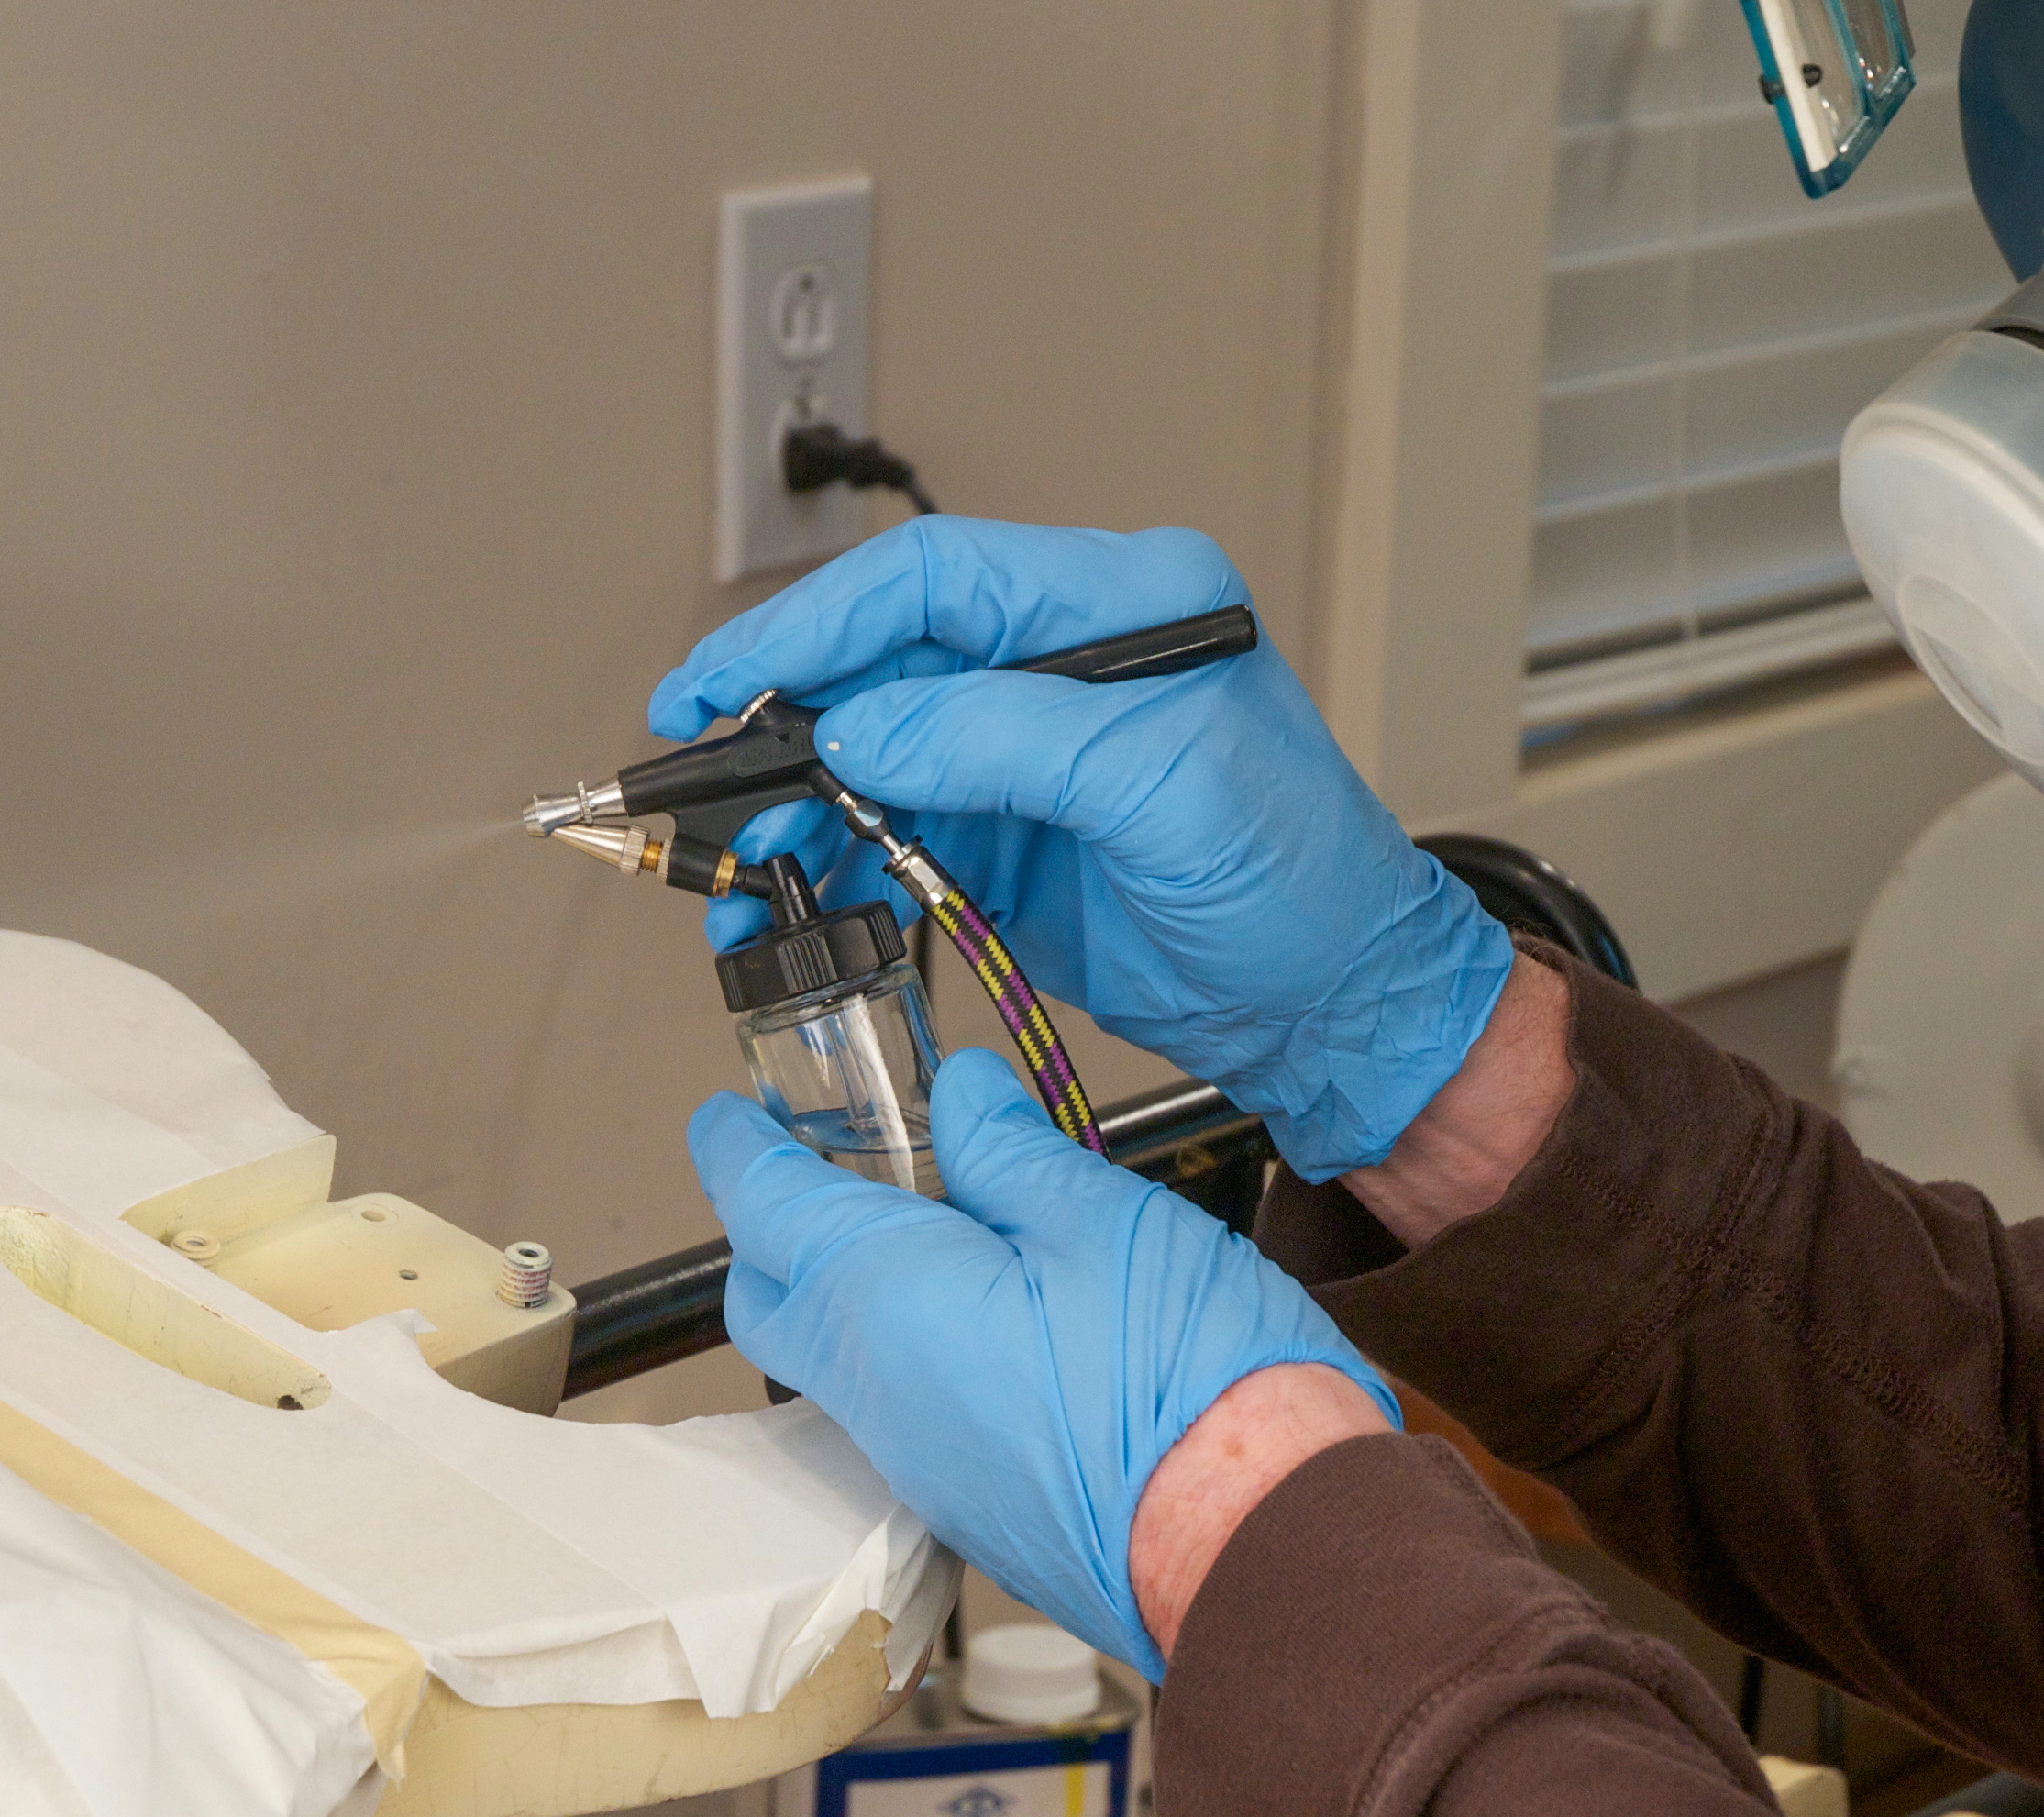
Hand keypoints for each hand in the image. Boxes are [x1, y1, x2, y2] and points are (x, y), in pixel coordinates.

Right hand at [654, 518, 1514, 1179]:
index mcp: (1123, 606)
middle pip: (883, 660)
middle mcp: (1065, 665)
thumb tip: (862, 730)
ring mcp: (1029, 754)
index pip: (936, 579)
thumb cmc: (1306, 887)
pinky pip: (887, 832)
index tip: (732, 677)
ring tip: (744, 868)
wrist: (1335, 1011)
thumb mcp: (1167, 790)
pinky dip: (830, 868)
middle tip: (708, 778)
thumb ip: (1008, 742)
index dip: (818, 621)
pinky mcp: (1006, 836)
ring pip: (867, 753)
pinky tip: (792, 901)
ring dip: (795, 810)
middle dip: (785, 721)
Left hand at [691, 1048, 1399, 1677]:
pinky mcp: (969, 1507)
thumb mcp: (1106, 1220)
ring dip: (848, 1296)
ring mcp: (920, 1466)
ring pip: (835, 1368)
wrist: (1259, 1544)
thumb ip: (1012, 1155)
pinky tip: (990, 1312)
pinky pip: (898, 1417)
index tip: (733, 1115)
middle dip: (774, 1232)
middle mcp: (880, 1394)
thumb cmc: (1190, 1379)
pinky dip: (908, 1352)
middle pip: (773, 1305)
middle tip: (827, 1165)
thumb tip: (959, 1097)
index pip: (765, 1210)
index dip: (738, 1149)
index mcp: (890, 1301)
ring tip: (936, 1227)